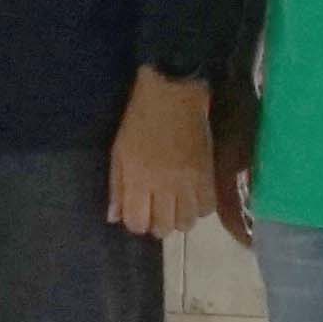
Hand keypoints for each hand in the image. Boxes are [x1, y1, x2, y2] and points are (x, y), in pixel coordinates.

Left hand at [109, 71, 217, 241]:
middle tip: (156, 211)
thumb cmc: (140, 119)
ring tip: (175, 207)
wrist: (174, 92)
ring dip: (179, 219)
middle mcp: (164, 185)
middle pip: (163, 228)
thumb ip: (117, 186)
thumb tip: (114, 217)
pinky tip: (192, 198)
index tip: (137, 212)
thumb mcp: (120, 150)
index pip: (137, 222)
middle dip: (156, 225)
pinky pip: (208, 208)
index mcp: (137, 177)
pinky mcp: (208, 174)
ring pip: (187, 223)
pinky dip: (199, 209)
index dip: (135, 223)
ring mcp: (189, 182)